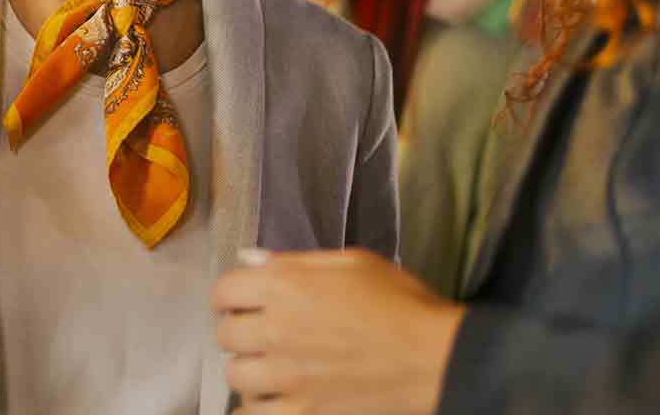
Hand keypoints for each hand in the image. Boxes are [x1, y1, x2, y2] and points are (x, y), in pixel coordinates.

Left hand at [213, 248, 465, 414]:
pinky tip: (273, 398)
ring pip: (235, 376)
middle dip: (238, 329)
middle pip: (225, 335)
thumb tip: (249, 259)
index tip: (243, 298)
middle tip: (260, 330)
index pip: (224, 290)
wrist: (436, 358)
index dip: (231, 293)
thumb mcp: (350, 262)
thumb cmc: (399, 301)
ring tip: (269, 365)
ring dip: (248, 368)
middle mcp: (278, 330)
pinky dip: (256, 408)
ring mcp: (289, 378)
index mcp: (287, 285)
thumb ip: (294, 260)